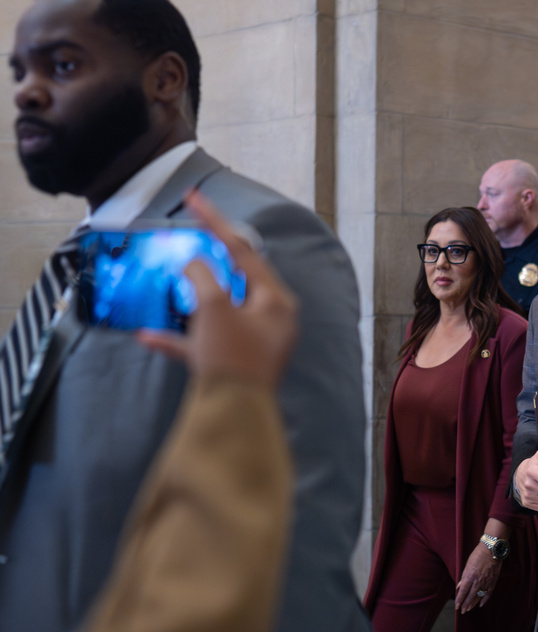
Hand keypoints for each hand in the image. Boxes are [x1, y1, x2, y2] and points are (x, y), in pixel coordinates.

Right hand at [136, 191, 298, 387]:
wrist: (233, 416)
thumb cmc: (232, 356)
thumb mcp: (214, 308)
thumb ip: (202, 277)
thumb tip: (194, 265)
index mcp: (276, 301)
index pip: (244, 252)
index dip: (216, 223)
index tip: (194, 198)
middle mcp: (272, 320)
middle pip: (236, 281)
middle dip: (208, 265)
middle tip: (187, 243)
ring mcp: (255, 344)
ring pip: (219, 313)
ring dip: (191, 303)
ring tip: (172, 287)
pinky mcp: (235, 366)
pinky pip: (207, 345)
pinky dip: (182, 340)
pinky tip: (149, 338)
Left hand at [454, 543, 501, 613]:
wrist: (491, 550)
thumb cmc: (477, 555)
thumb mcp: (467, 565)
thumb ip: (464, 577)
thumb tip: (460, 586)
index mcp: (469, 576)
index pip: (463, 592)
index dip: (459, 600)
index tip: (457, 606)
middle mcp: (477, 581)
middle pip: (470, 596)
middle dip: (465, 605)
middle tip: (462, 611)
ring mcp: (486, 582)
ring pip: (479, 596)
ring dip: (473, 604)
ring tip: (469, 609)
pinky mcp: (493, 581)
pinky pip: (488, 593)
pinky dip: (484, 600)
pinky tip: (481, 604)